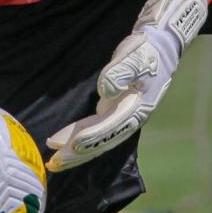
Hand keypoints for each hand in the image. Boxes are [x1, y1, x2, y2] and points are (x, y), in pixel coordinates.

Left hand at [46, 0, 207, 171]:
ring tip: (52, 161)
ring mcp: (122, 117)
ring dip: (75, 150)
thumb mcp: (136, 57)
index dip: (92, 136)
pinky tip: (61, 141)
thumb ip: (122, 71)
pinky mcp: (114, 112)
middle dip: (78, 154)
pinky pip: (94, 129)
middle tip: (54, 164)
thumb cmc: (146, 51)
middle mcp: (130, 118)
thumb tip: (106, 90)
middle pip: (102, 141)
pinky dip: (78, 136)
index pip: (111, 126)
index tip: (73, 144)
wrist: (159, 48)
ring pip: (97, 139)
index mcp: (138, 108)